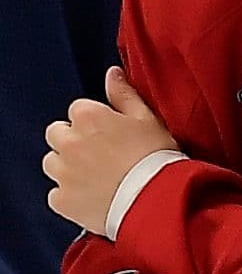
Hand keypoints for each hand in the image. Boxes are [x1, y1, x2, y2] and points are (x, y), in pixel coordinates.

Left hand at [43, 67, 177, 236]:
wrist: (155, 200)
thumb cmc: (155, 156)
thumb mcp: (148, 118)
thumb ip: (124, 94)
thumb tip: (112, 73)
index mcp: (88, 117)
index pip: (78, 109)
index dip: (95, 120)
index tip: (110, 132)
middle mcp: (69, 142)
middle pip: (56, 134)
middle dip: (72, 140)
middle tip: (99, 152)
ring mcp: (62, 172)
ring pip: (52, 163)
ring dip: (67, 166)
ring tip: (96, 175)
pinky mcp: (61, 200)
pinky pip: (57, 193)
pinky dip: (71, 194)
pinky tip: (93, 195)